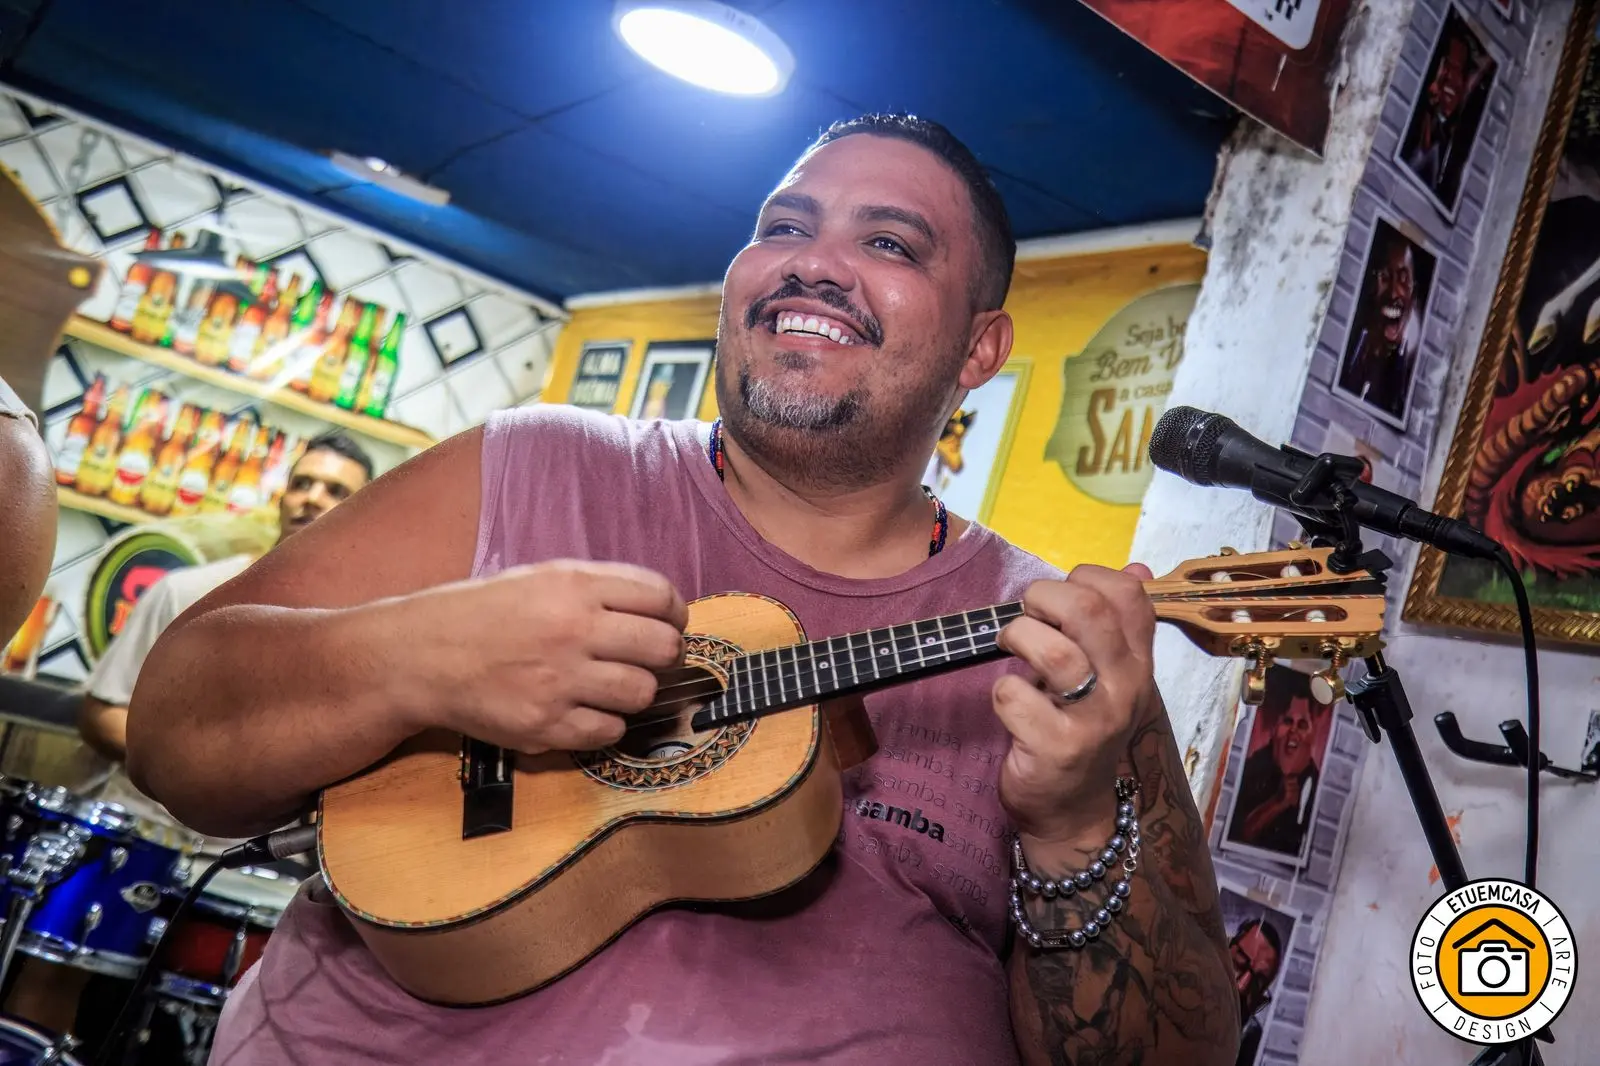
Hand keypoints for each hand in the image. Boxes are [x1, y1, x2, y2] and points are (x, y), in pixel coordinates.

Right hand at [399, 559, 687, 752]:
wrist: (421, 655)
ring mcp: (559, 681)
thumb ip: (599, 586)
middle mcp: (572, 630)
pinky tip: (586, 710)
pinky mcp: (545, 725)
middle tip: (648, 660)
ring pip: (642, 693)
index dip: (675, 613)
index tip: (670, 623)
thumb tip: (662, 608)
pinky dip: (605, 724)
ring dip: (635, 691)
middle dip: (664, 654)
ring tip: (610, 685)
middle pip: (663, 648)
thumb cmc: (484, 612)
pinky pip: (608, 731)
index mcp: (574, 586)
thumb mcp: (540, 577)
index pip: (661, 597)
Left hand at [992, 562, 1157, 849]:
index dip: (1084, 579)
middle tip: (1026, 615)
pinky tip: (1010, 704)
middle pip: (1089, 611)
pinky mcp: (1059, 747)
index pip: (1128, 594)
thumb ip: (1117, 623)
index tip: (1057, 599)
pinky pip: (1016, 696)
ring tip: (1010, 648)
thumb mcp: (1107, 675)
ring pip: (1052, 650)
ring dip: (1016, 637)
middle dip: (1043, 598)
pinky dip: (1001, 692)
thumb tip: (1137, 569)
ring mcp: (1095, 719)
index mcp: (1137, 661)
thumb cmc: (1079, 729)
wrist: (1072, 810)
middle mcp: (1125, 686)